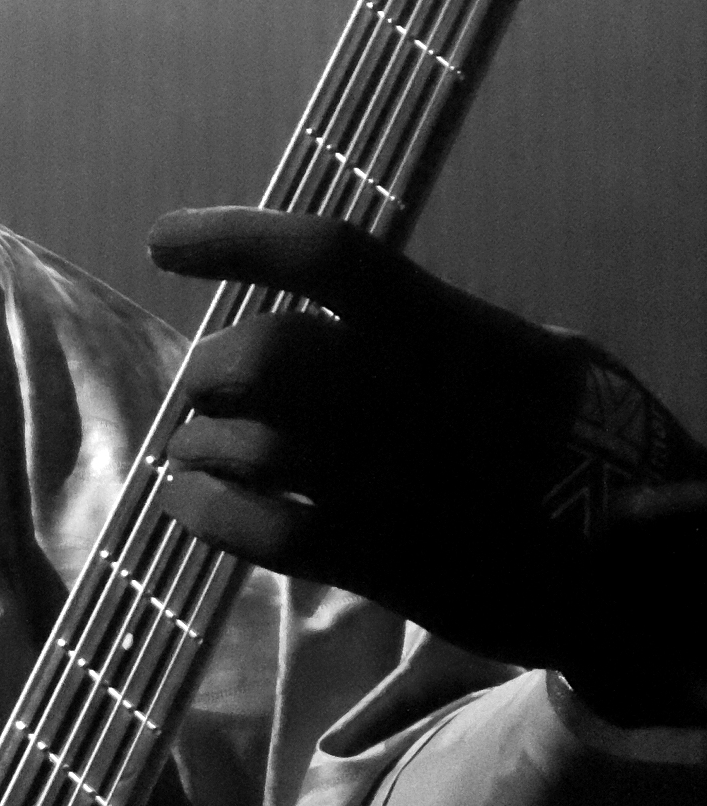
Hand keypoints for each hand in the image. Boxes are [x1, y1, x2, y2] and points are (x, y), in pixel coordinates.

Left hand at [150, 205, 706, 725]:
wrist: (640, 565)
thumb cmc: (598, 446)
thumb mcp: (548, 360)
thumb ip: (452, 338)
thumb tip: (381, 324)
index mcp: (447, 331)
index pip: (325, 256)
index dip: (235, 240)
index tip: (165, 240)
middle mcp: (398, 398)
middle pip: (257, 358)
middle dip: (212, 369)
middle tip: (206, 387)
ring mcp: (376, 481)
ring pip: (240, 446)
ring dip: (200, 445)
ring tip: (195, 451)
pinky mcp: (368, 559)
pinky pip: (253, 530)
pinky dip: (204, 513)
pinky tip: (187, 504)